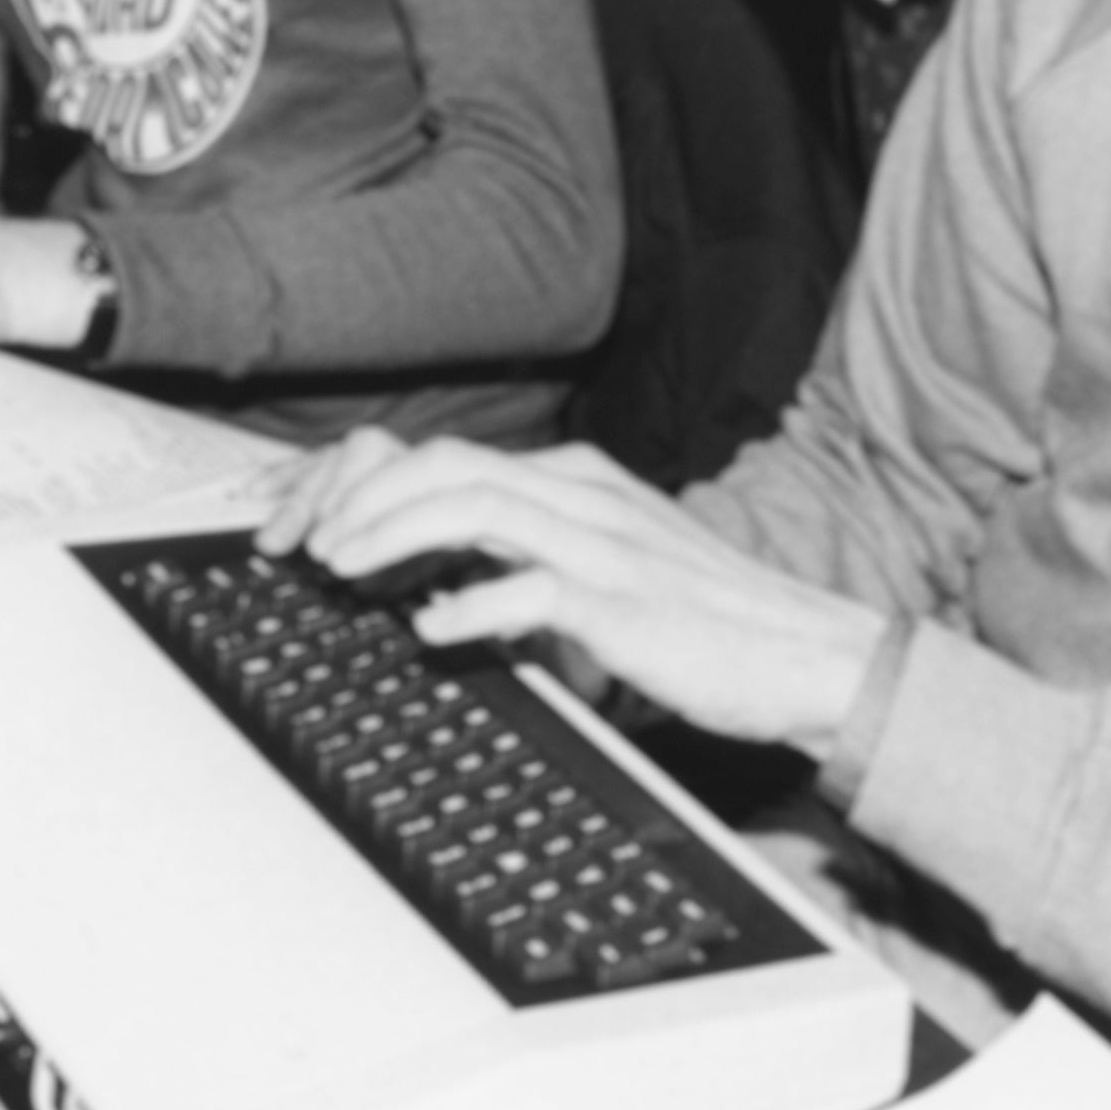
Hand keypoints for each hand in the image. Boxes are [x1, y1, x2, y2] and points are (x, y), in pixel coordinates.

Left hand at [263, 432, 891, 759]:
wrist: (806, 653)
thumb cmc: (706, 621)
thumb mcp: (605, 568)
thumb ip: (529, 559)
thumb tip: (433, 584)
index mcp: (575, 480)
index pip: (446, 456)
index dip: (365, 482)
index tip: (307, 521)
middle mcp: (583, 494)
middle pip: (446, 463)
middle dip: (359, 497)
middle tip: (304, 545)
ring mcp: (604, 543)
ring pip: (475, 504)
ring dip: (393, 533)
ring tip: (340, 568)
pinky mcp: (624, 602)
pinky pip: (533, 589)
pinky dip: (470, 605)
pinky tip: (427, 630)